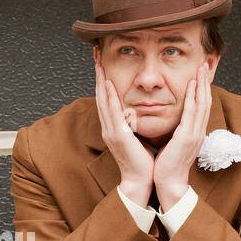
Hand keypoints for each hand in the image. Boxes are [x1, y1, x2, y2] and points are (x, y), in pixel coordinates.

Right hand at [94, 58, 155, 204]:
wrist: (140, 181)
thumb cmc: (143, 162)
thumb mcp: (138, 138)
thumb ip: (136, 125)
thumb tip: (140, 113)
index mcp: (114, 129)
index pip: (107, 102)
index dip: (104, 84)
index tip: (104, 68)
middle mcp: (109, 128)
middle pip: (101, 98)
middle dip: (98, 78)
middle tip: (97, 59)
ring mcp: (111, 131)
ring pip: (103, 102)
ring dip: (101, 82)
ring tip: (99, 66)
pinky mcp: (117, 136)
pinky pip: (112, 112)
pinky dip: (110, 97)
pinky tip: (109, 84)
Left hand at [152, 65, 211, 210]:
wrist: (169, 184)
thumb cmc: (168, 166)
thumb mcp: (174, 145)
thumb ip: (177, 132)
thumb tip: (174, 123)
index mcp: (194, 133)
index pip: (201, 106)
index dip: (202, 89)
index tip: (201, 74)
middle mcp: (198, 131)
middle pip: (205, 101)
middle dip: (205, 81)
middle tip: (205, 64)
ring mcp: (194, 134)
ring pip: (202, 104)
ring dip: (202, 84)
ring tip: (201, 68)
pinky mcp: (187, 138)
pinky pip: (191, 113)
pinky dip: (193, 98)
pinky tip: (192, 85)